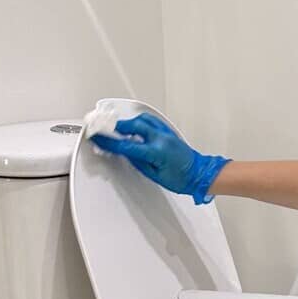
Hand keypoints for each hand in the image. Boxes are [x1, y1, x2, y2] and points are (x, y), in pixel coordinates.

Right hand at [90, 113, 229, 203]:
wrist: (199, 174)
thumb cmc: (181, 179)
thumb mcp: (154, 174)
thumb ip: (137, 161)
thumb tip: (124, 151)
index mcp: (156, 151)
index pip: (126, 144)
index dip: (109, 141)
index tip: (97, 137)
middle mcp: (161, 138)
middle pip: (132, 125)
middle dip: (116, 126)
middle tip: (105, 130)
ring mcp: (166, 133)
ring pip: (142, 119)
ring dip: (129, 122)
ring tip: (119, 129)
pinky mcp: (169, 132)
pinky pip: (151, 121)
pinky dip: (140, 122)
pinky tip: (135, 128)